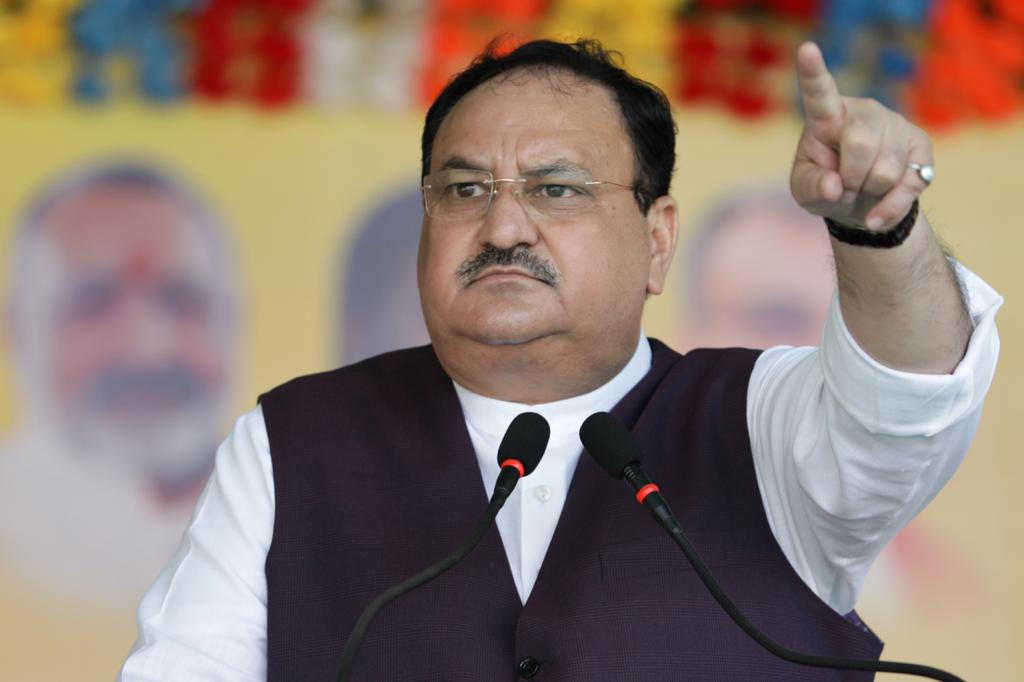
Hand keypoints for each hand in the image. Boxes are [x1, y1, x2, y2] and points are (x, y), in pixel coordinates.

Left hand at [790, 42, 932, 230]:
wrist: (861, 207)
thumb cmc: (827, 189)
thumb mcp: (806, 193)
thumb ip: (813, 187)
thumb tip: (835, 186)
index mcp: (827, 117)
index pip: (819, 93)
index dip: (813, 72)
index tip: (806, 50)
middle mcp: (864, 112)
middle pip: (861, 143)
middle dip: (851, 177)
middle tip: (843, 187)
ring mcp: (895, 126)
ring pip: (887, 170)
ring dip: (869, 192)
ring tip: (862, 189)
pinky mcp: (921, 146)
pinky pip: (909, 185)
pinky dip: (889, 207)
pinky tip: (878, 211)